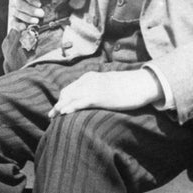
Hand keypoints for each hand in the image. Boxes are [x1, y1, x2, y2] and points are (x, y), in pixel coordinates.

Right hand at [8, 0, 43, 30]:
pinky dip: (18, 26)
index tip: (39, 4)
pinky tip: (24, 27)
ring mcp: (13, 8)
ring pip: (18, 13)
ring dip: (27, 18)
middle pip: (20, 5)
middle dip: (31, 10)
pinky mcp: (13, 17)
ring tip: (36, 21)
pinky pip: (13, 22)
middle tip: (41, 13)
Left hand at [48, 69, 163, 117]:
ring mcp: (94, 87)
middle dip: (58, 103)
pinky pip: (80, 102)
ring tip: (53, 116)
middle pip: (67, 92)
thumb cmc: (129, 86)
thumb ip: (100, 88)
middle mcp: (90, 80)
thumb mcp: (110, 85)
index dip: (62, 98)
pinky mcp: (99, 96)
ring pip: (71, 97)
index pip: (71, 87)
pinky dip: (71, 107)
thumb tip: (94, 98)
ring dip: (60, 107)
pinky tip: (64, 113)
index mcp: (91, 76)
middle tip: (51, 115)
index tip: (57, 108)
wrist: (141, 84)